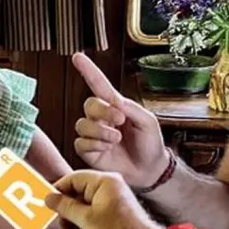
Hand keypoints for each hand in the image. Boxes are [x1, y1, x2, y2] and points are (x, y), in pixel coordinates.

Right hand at [44, 170, 171, 228]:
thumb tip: (49, 197)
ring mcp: (108, 212)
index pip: (73, 179)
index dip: (58, 192)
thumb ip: (65, 207)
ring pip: (79, 219)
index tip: (46, 206)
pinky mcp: (109, 228)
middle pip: (74, 202)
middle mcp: (106, 194)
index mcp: (103, 183)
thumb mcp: (87, 220)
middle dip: (66, 222)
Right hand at [72, 53, 170, 188]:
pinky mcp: (88, 151)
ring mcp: (94, 134)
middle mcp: (101, 119)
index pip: (98, 85)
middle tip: (119, 120)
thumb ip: (131, 108)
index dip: (88, 71)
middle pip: (89, 104)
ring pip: (82, 124)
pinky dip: (95, 145)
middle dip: (103, 112)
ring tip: (116, 139)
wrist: (149, 170)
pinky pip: (81, 143)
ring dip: (100, 131)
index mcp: (115, 107)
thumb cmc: (150, 144)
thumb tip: (114, 102)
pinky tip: (107, 149)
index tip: (78, 57)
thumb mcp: (148, 121)